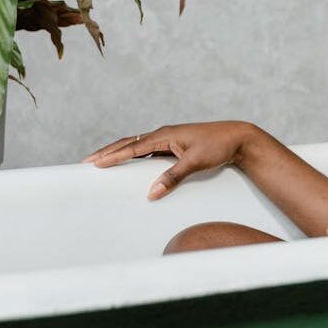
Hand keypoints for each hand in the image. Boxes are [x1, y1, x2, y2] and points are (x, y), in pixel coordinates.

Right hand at [82, 120, 256, 199]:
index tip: (94, 163)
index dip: (112, 156)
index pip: (132, 146)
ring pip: (138, 147)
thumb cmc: (219, 146)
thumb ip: (173, 177)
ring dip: (120, 154)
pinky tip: (131, 168)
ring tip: (102, 163)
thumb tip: (151, 193)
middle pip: (130, 144)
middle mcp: (164, 135)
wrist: (239, 138)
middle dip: (108, 153)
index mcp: (165, 135)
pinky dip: (136, 158)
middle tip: (88, 162)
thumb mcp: (196, 163)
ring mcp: (169, 140)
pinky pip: (149, 153)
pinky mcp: (176, 147)